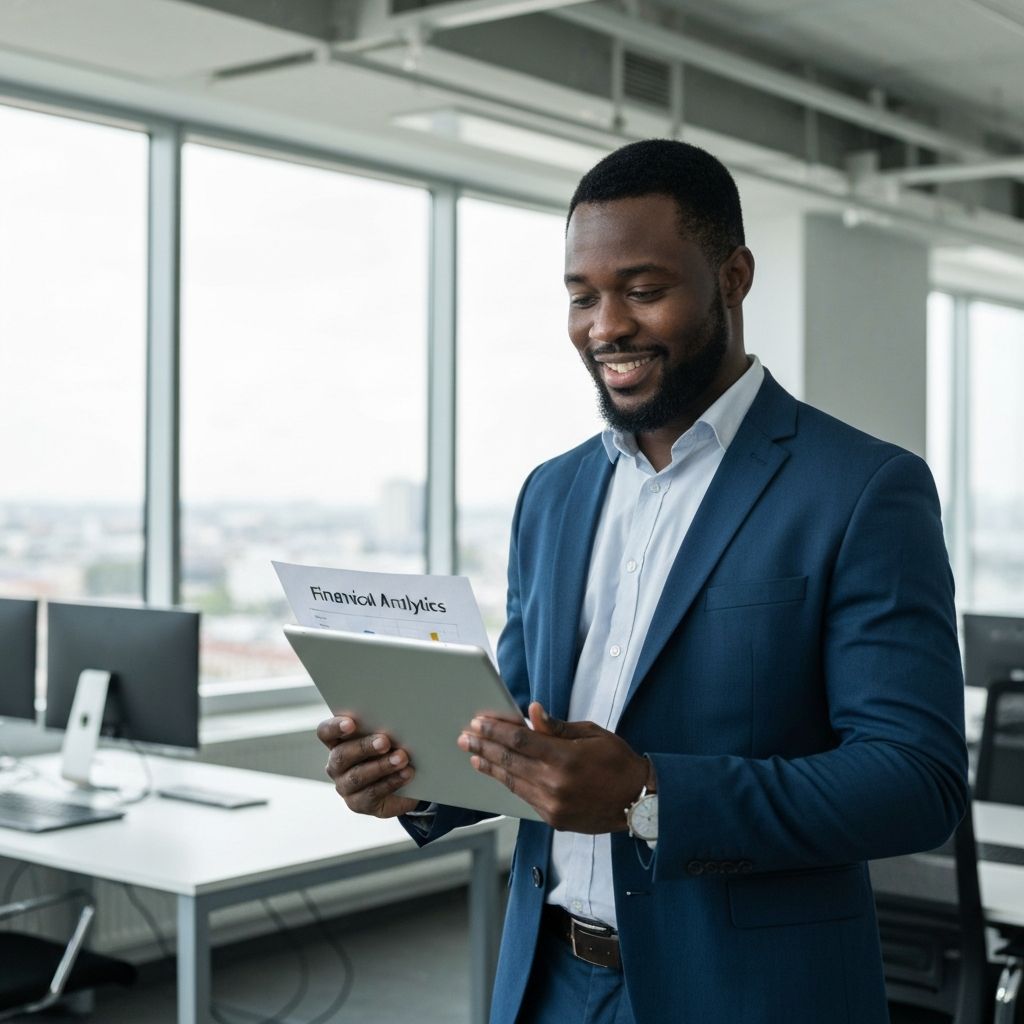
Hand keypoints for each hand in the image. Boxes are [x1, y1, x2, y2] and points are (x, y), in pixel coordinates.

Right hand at [316, 714, 419, 818]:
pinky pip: (372, 793)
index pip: (326, 732)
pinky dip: (391, 782)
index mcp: (338, 742)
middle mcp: (336, 764)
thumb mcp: (386, 738)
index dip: (335, 727)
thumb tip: (394, 721)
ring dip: (381, 766)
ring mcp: (345, 786)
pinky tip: (406, 773)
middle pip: (342, 755)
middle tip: (385, 741)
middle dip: (364, 747)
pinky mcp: (358, 803)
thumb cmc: (391, 751)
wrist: (404, 784)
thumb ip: (382, 729)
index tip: (351, 723)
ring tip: (401, 758)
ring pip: (357, 776)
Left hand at [457, 702, 651, 832]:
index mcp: (565, 758)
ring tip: (474, 756)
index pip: (519, 740)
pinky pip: (524, 797)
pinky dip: (508, 783)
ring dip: (490, 767)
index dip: (495, 730)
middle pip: (509, 761)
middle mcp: (555, 784)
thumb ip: (558, 727)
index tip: (478, 723)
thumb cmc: (618, 762)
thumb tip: (533, 711)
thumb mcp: (592, 734)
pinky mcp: (553, 818)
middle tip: (465, 738)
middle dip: (484, 747)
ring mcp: (552, 804)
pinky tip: (498, 773)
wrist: (638, 802)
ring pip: (512, 782)